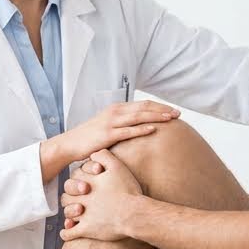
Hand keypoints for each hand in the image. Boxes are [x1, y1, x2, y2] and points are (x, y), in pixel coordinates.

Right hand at [57, 101, 179, 163]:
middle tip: (178, 113)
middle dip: (162, 109)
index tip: (173, 110)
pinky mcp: (107, 134)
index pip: (143, 104)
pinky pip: (128, 131)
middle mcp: (115, 111)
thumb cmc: (90, 138)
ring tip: (171, 118)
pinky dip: (142, 129)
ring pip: (138, 116)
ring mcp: (111, 122)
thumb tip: (139, 127)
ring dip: (156, 116)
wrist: (70, 144)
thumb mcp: (108, 126)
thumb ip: (123, 124)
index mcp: (117, 108)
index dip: (159, 106)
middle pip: (144, 107)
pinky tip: (153, 129)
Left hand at [59, 150, 141, 241]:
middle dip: (70, 196)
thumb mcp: (118, 166)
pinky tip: (68, 230)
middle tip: (79, 198)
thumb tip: (93, 154)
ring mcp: (82, 215)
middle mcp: (81, 198)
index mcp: (86, 182)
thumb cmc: (128, 190)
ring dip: (69, 213)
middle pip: (67, 195)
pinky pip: (68, 233)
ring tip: (75, 214)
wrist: (135, 213)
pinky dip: (66, 232)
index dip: (79, 178)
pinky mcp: (86, 230)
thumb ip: (103, 156)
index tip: (87, 183)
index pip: (74, 177)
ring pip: (67, 213)